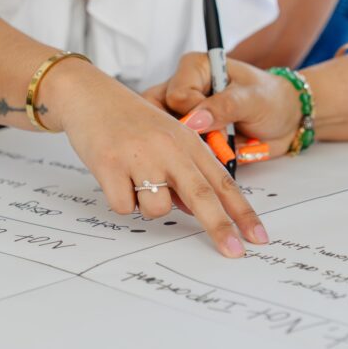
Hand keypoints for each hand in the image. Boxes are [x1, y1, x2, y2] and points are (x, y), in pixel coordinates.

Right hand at [44, 59, 268, 256]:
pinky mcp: (110, 164)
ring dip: (147, 205)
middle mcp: (169, 148)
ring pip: (158, 209)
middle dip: (219, 228)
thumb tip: (195, 210)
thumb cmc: (131, 121)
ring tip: (133, 179)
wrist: (89, 95)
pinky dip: (120, 200)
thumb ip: (185, 172)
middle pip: (202, 196)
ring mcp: (140, 156)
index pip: (223, 182)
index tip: (258, 238)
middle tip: (233, 253)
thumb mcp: (168, 138)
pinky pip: (124, 206)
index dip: (242, 212)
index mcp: (188, 142)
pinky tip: (114, 176)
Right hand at [143, 53, 302, 160]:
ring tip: (215, 150)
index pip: (175, 94)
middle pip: (159, 114)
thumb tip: (195, 120)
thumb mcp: (253, 99)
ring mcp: (184, 114)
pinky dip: (193, 160)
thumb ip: (225, 106)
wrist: (288, 120)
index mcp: (196, 68)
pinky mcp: (190, 135)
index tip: (216, 124)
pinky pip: (179, 151)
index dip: (192, 115)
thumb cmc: (272, 99)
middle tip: (210, 143)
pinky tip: (211, 159)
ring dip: (187, 150)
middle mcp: (184, 88)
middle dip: (182, 135)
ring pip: (165, 135)